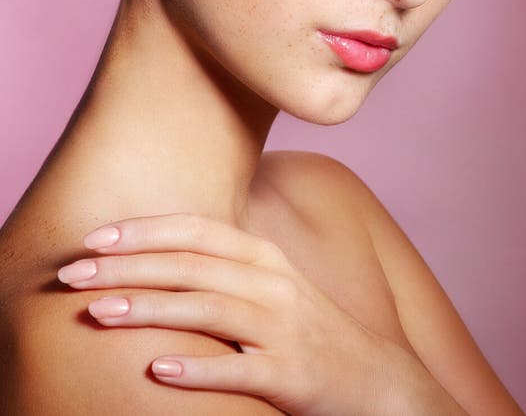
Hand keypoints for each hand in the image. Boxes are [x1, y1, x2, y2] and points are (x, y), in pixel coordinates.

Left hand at [56, 211, 403, 415]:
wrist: (373, 377)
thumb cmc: (306, 327)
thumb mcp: (269, 283)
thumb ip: (222, 266)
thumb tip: (154, 256)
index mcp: (262, 255)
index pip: (195, 230)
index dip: (143, 230)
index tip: (94, 237)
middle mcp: (271, 282)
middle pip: (190, 266)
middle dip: (127, 266)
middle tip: (72, 273)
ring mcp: (281, 327)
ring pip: (207, 309)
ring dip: (149, 309)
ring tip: (99, 312)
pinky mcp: (288, 374)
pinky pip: (238, 369)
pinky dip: (198, 368)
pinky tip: (159, 372)